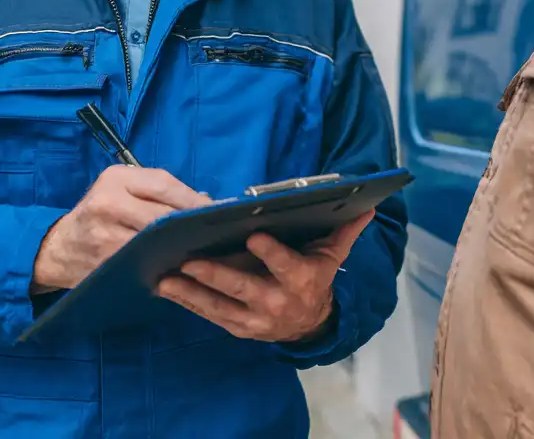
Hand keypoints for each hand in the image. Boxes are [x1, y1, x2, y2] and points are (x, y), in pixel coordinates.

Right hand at [32, 166, 209, 291]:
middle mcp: (108, 201)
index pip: (164, 185)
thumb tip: (208, 201)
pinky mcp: (103, 261)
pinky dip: (162, 265)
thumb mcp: (123, 191)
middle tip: (216, 235)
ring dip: (180, 248)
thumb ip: (159, 192)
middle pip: (162, 214)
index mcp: (117, 178)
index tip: (219, 212)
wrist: (58, 248)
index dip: (194, 200)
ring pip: (153, 241)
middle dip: (191, 225)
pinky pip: (141, 263)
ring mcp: (104, 233)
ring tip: (202, 251)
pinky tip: (178, 268)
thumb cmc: (99, 214)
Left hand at [156, 209, 374, 342]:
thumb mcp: (333, 255)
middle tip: (190, 261)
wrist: (311, 324)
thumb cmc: (316, 278)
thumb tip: (368, 206)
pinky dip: (188, 303)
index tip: (253, 235)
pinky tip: (167, 289)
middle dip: (216, 275)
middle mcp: (277, 302)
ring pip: (220, 305)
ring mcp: (255, 319)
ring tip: (165, 279)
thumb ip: (345, 231)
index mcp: (301, 279)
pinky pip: (210, 315)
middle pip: (244, 287)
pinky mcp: (238, 328)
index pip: (286, 265)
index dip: (271, 253)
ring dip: (191, 292)